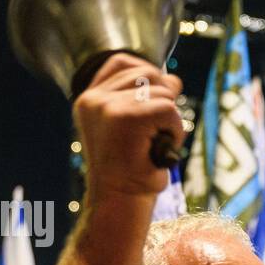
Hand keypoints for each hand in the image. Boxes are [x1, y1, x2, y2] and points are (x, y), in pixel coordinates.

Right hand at [73, 53, 184, 199]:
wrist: (121, 201)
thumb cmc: (131, 170)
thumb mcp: (137, 128)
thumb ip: (148, 99)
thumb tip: (173, 80)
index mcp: (89, 100)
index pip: (122, 62)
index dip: (147, 75)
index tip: (153, 104)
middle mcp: (94, 100)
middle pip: (149, 73)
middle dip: (164, 101)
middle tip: (155, 134)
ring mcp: (108, 106)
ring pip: (163, 92)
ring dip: (171, 121)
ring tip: (156, 144)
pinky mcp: (126, 117)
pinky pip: (169, 109)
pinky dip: (175, 130)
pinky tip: (162, 149)